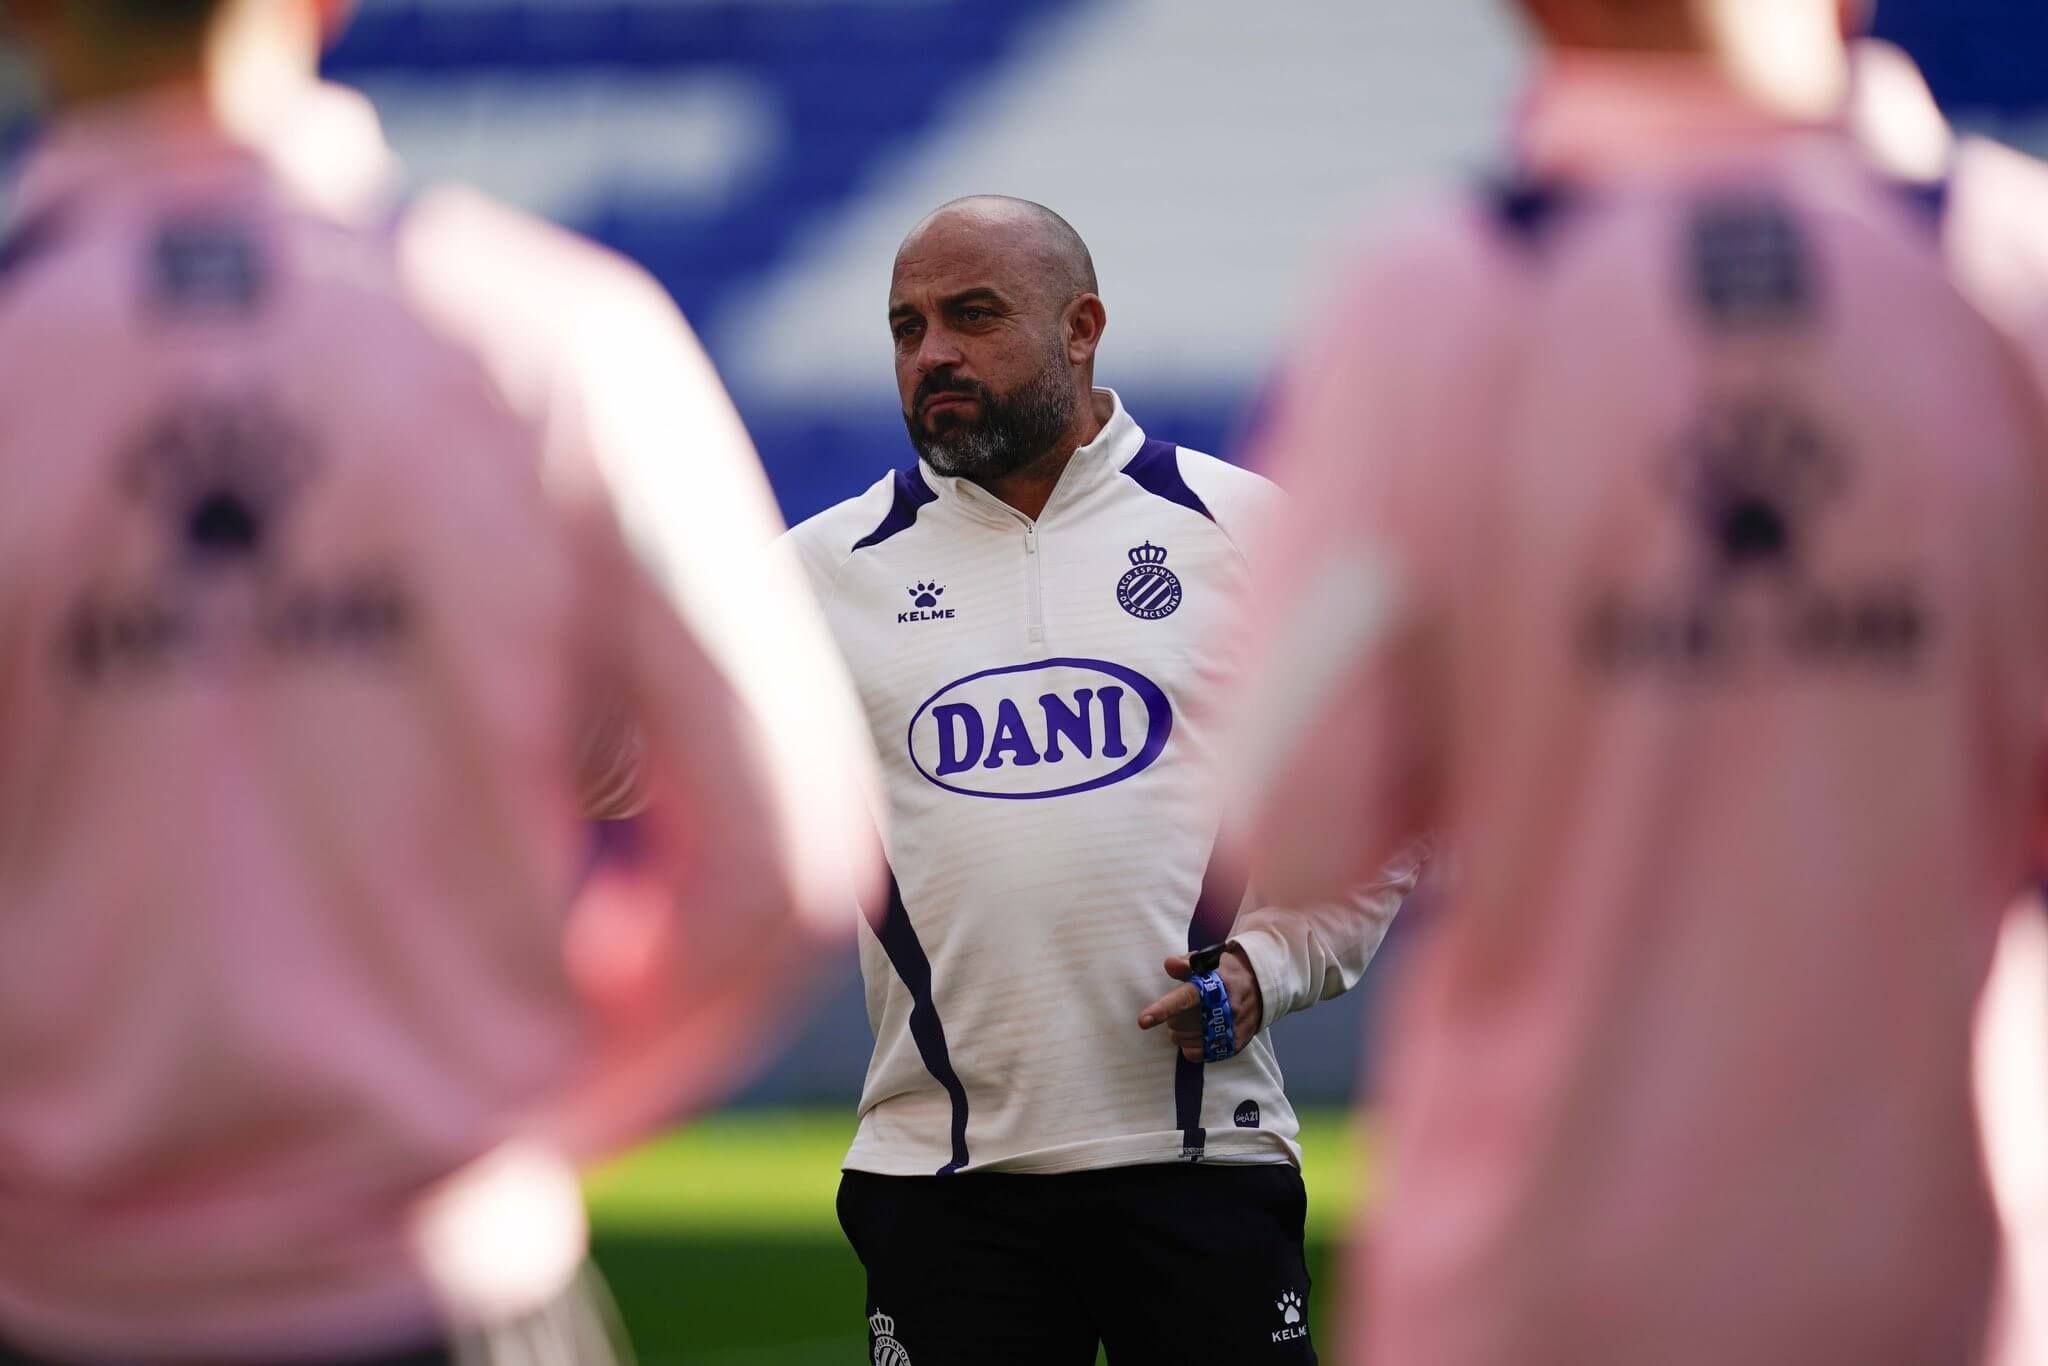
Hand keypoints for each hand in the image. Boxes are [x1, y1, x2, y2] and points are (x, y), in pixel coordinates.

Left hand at [1137, 946, 1263, 1060]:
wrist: (1262, 984)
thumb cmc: (1228, 970)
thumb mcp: (1209, 959)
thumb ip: (1186, 963)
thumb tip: (1169, 965)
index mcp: (1216, 985)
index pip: (1185, 998)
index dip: (1163, 1009)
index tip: (1143, 1021)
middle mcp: (1226, 1009)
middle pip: (1181, 1024)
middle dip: (1173, 1017)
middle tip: (1182, 1008)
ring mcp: (1232, 1029)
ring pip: (1186, 1041)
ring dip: (1180, 1033)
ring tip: (1189, 1020)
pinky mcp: (1234, 1044)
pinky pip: (1199, 1054)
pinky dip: (1190, 1047)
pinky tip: (1196, 1034)